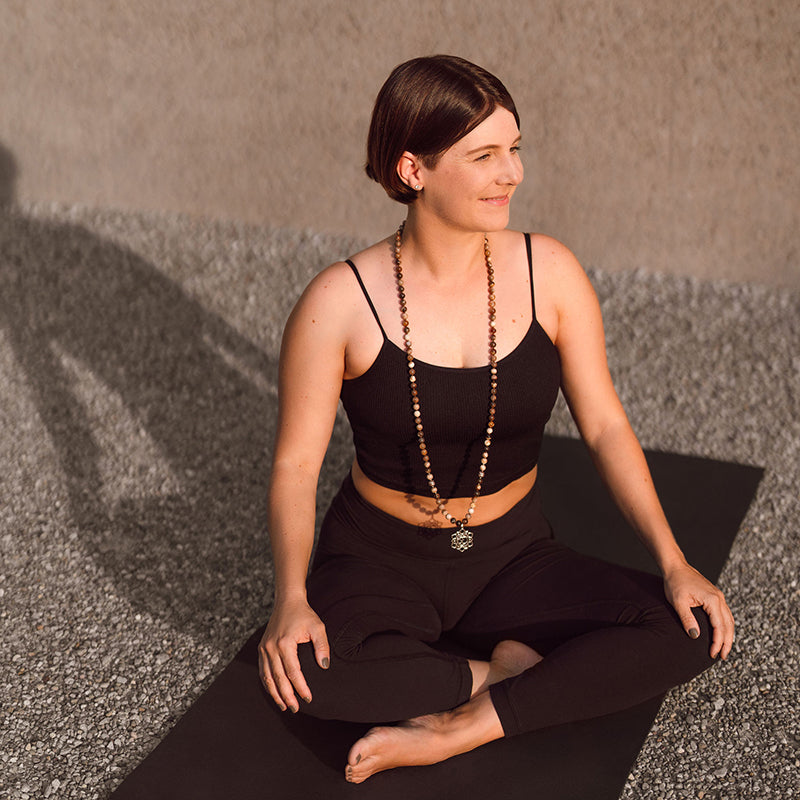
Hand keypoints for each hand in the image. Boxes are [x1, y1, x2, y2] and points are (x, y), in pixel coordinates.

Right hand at [258, 596, 329, 711]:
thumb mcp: (318, 627)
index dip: (300, 687)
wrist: (287, 602)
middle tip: (296, 709)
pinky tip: (275, 693)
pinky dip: (268, 684)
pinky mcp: (262, 648)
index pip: (293, 672)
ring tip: (284, 706)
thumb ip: (322, 646)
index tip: (308, 698)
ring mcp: (264, 649)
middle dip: (287, 696)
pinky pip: (263, 671)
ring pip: (268, 678)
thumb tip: (324, 666)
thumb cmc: (304, 615)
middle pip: (279, 679)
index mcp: (285, 643)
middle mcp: (271, 648)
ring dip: (275, 694)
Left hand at [663, 562, 734, 659]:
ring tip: (723, 649)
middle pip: (728, 625)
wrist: (675, 566)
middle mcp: (719, 598)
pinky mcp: (715, 596)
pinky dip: (725, 626)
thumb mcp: (678, 602)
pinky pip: (725, 614)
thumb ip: (687, 619)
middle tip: (722, 656)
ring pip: (729, 620)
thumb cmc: (675, 582)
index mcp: (712, 600)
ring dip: (728, 635)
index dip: (717, 642)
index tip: (713, 654)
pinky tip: (721, 633)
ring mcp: (718, 596)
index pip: (719, 626)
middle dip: (726, 642)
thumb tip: (695, 636)